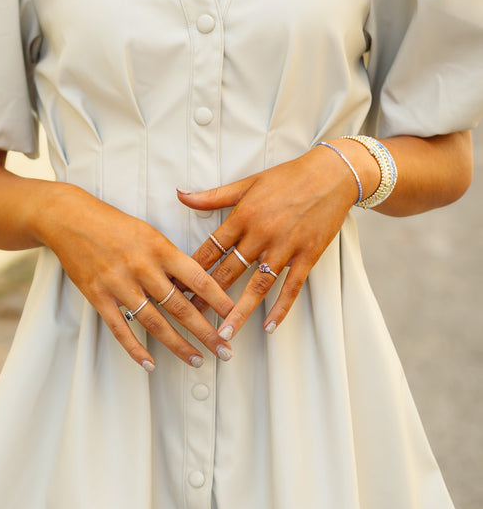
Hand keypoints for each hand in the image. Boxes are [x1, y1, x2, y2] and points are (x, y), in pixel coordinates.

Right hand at [34, 183, 234, 370]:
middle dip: (206, 332)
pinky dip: (135, 349)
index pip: (197, 279)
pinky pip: (120, 328)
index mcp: (159, 248)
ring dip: (178, 345)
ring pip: (154, 322)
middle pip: (180, 307)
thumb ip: (170, 258)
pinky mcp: (98, 296)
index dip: (219, 301)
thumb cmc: (113, 223)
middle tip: (225, 351)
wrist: (69, 218)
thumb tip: (193, 286)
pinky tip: (151, 363)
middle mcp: (142, 267)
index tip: (235, 317)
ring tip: (197, 359)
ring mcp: (119, 284)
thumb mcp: (149, 232)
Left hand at [178, 144, 362, 337]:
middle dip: (207, 297)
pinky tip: (269, 326)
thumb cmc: (288, 177)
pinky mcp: (307, 255)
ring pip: (257, 285)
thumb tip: (181, 196)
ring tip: (224, 334)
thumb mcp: (247, 183)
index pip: (210, 249)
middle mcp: (261, 234)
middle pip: (228, 272)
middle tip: (190, 318)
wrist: (332, 174)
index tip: (176, 288)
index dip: (190, 270)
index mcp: (243, 216)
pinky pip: (291, 286)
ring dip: (239, 311)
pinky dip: (281, 308)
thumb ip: (213, 196)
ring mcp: (285, 247)